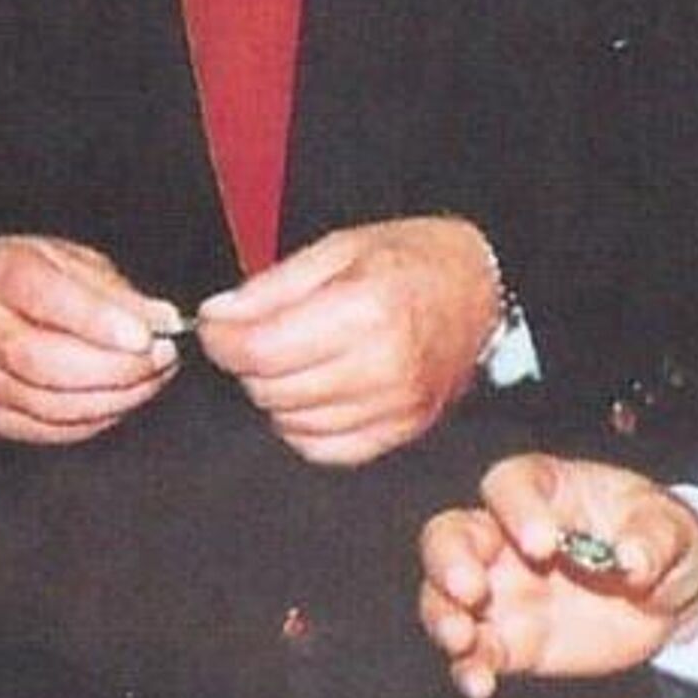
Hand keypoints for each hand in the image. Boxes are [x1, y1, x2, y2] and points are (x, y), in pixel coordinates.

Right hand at [0, 234, 182, 443]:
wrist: (3, 304)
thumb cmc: (44, 279)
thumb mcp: (81, 264)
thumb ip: (119, 294)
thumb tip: (162, 321)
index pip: (43, 298)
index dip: (97, 321)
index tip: (144, 335)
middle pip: (41, 361)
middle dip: (112, 366)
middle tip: (161, 357)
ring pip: (48, 403)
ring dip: (114, 396)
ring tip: (153, 376)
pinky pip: (51, 429)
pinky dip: (98, 417)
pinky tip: (125, 396)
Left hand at [194, 217, 497, 465]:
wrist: (483, 289)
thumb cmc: (412, 259)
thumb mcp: (338, 248)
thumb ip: (273, 286)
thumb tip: (217, 316)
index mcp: (364, 310)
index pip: (262, 348)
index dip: (221, 339)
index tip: (214, 325)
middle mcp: (382, 366)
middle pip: (272, 387)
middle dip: (246, 360)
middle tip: (255, 332)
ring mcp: (395, 407)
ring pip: (292, 422)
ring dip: (274, 391)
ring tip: (290, 355)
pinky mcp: (402, 431)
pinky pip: (325, 449)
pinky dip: (304, 424)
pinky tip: (312, 390)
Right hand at [418, 452, 697, 697]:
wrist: (667, 596)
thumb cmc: (659, 537)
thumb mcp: (671, 529)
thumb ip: (652, 540)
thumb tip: (633, 560)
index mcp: (542, 491)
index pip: (509, 486)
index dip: (516, 510)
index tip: (543, 543)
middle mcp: (505, 534)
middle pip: (451, 532)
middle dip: (450, 559)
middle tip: (472, 588)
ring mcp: (501, 589)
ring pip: (443, 591)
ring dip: (442, 614)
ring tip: (461, 638)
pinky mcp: (510, 640)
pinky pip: (476, 650)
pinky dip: (468, 666)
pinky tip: (480, 683)